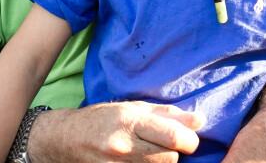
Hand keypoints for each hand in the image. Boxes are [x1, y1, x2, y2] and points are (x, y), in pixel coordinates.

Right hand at [28, 101, 204, 162]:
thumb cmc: (102, 119)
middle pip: (170, 159)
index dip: (190, 141)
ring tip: (150, 153)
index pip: (174, 136)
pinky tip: (140, 161)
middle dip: (175, 154)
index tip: (188, 139)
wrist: (64, 140)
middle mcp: (122, 144)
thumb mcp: (133, 107)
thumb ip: (167, 114)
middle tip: (166, 147)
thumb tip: (200, 121)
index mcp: (130, 120)